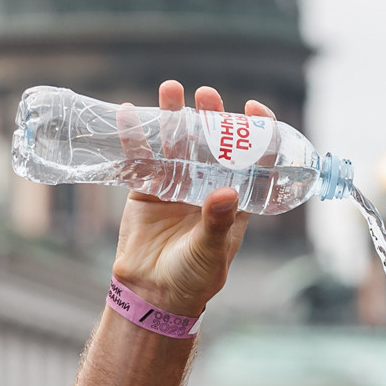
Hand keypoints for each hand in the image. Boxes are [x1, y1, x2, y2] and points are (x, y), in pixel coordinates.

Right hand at [110, 82, 274, 317]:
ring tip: (170, 90)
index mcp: (233, 201)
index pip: (251, 161)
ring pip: (175, 144)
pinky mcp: (146, 190)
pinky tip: (129, 114)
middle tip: (208, 95)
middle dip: (210, 118)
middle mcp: (206, 187)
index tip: (255, 110)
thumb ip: (217, 222)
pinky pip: (140, 159)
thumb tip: (227, 192)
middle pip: (211, 145)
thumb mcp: (210, 251)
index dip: (256, 134)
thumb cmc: (193, 279)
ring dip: (172, 117)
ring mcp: (175, 186)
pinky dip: (134, 137)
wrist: (152, 295)